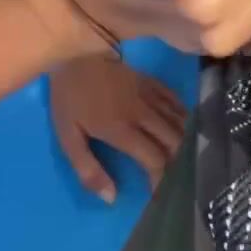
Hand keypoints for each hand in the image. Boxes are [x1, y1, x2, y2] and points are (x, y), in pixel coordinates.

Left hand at [49, 57, 186, 201]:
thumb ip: (88, 169)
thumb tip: (111, 198)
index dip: (161, 180)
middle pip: (174, 142)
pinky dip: (182, 116)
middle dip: (176, 163)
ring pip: (179, 122)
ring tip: (178, 157)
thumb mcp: (68, 137)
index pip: (155, 160)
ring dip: (182, 141)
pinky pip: (175, 100)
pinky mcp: (151, 81)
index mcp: (122, 130)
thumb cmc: (70, 98)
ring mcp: (149, 95)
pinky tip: (181, 127)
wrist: (75, 52)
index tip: (158, 194)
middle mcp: (142, 113)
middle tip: (170, 177)